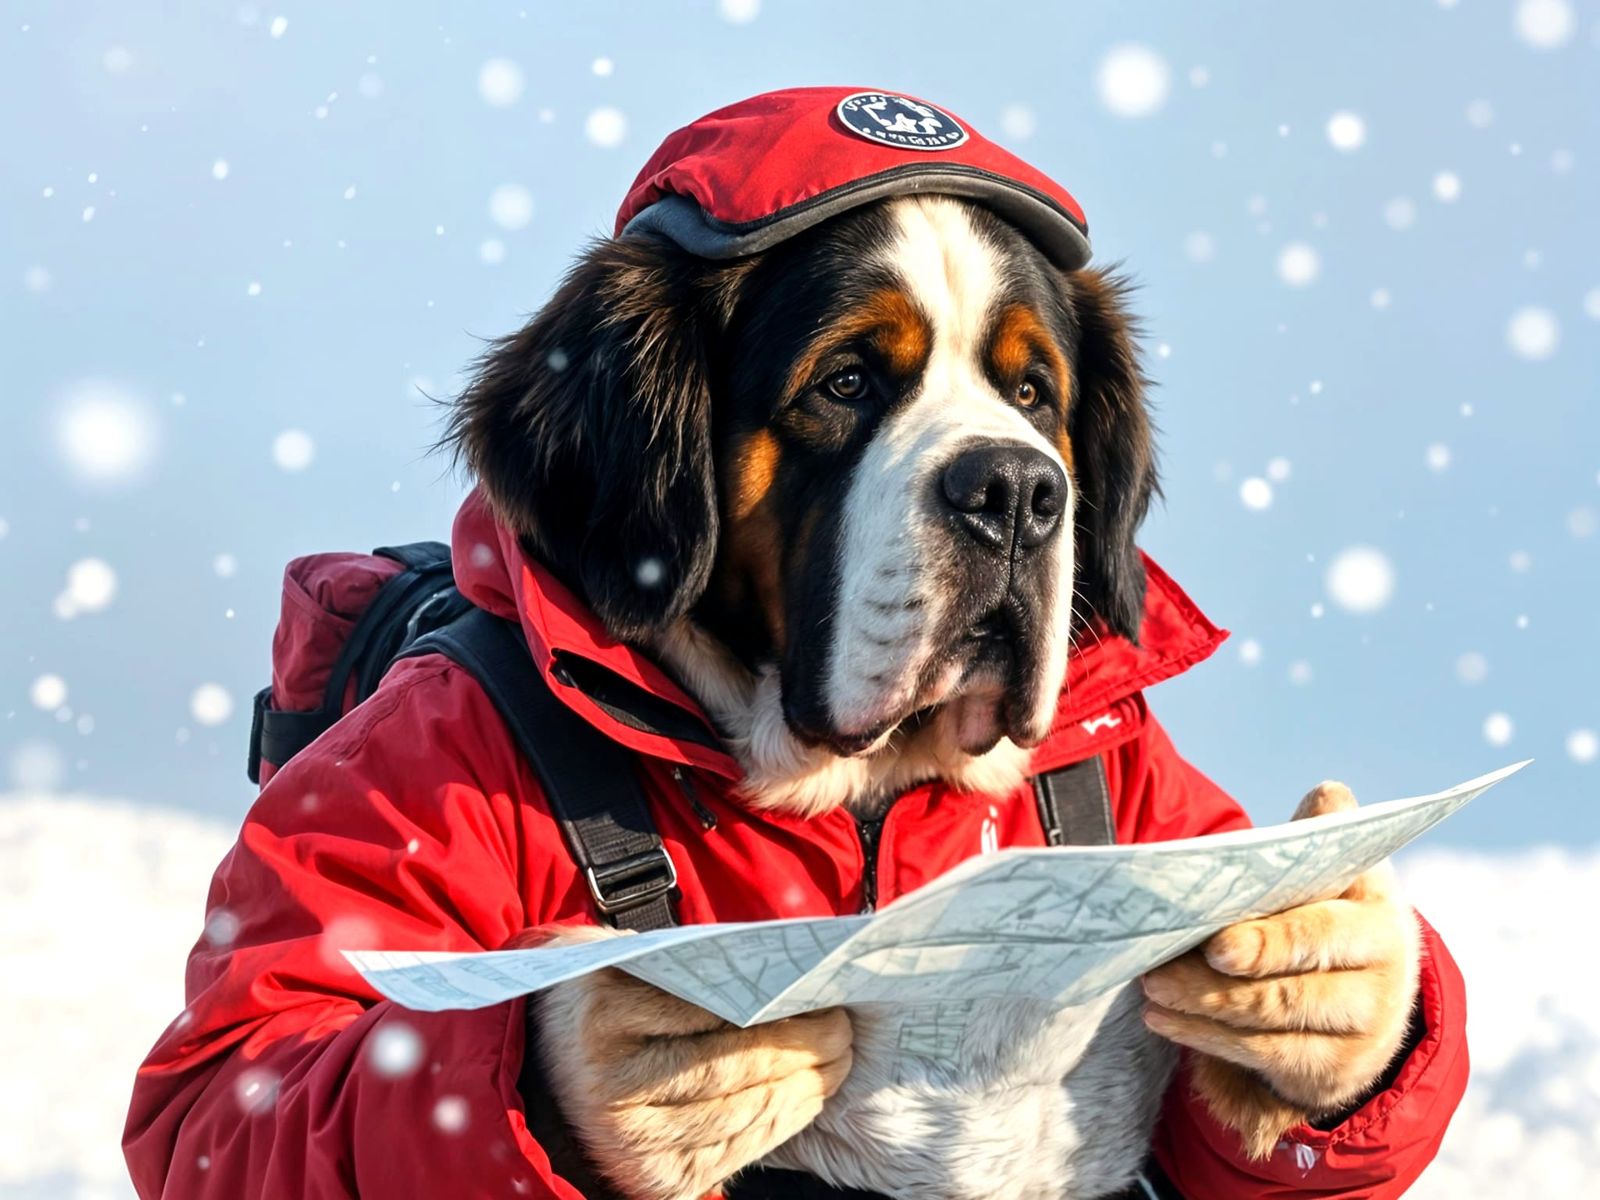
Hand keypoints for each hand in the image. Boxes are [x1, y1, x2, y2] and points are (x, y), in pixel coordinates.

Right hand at [530, 927, 852, 1199]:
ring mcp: (629, 1140)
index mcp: (604, 1014)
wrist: (542, 1060)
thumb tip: (790, 976)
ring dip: (802, 1089)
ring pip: (740, 1114)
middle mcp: (611, 1085)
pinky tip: (803, 1098)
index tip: (825, 995)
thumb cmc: (606, 993)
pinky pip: (733, 1153)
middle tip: (843, 1030)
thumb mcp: (634, 958)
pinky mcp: (650, 1179)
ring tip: (835, 1060)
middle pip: (731, 1068)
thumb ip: (698, 966)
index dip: (779, 1008)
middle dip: (802, 1050)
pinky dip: (778, 1125)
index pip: (711, 1011)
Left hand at [1140, 782, 1421, 1159]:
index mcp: (1377, 910)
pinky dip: (1205, 1036)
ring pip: (1270, 1017)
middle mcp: (1382, 971)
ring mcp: (1361, 1027)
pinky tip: (1161, 1017)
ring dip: (1201, 1002)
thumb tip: (1329, 795)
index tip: (1217, 944)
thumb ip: (1318, 838)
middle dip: (1226, 978)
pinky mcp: (1334, 1070)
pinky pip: (1261, 1054)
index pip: (1320, 927)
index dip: (1269, 940)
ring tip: (1150, 983)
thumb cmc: (1326, 914)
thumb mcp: (1334, 874)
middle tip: (1162, 967)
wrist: (1367, 996)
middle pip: (1293, 980)